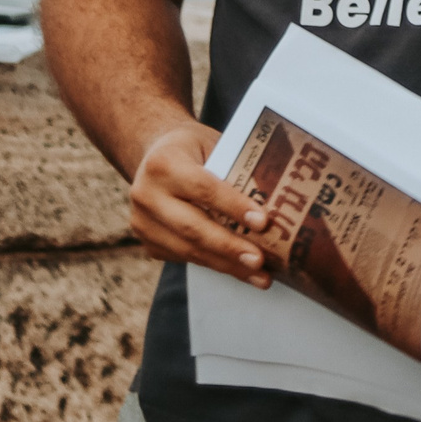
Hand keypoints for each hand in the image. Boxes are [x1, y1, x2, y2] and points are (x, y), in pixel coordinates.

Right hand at [128, 121, 273, 288]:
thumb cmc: (194, 150)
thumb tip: (278, 201)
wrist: (154, 157)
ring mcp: (143, 222)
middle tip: (260, 260)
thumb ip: (235, 169)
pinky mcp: (148, 243)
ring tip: (259, 276)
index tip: (262, 222)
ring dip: (227, 265)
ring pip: (188, 249)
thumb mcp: (212, 146)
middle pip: (192, 226)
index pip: (203, 188)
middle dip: (229, 246)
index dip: (233, 207)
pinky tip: (241, 270)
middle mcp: (147, 194)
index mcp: (164, 164)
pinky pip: (185, 258)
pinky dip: (216, 264)